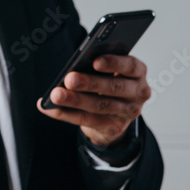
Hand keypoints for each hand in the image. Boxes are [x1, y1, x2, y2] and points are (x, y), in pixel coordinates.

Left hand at [36, 53, 151, 146]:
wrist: (115, 114)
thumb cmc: (109, 83)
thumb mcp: (108, 72)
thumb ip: (96, 68)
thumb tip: (71, 70)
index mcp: (137, 71)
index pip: (130, 66)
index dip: (114, 63)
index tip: (95, 61)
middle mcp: (138, 92)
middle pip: (114, 87)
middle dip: (90, 83)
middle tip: (69, 79)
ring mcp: (129, 112)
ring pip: (100, 105)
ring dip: (75, 100)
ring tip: (56, 95)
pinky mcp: (115, 127)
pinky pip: (88, 120)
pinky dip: (66, 114)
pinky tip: (51, 108)